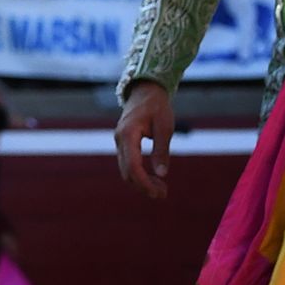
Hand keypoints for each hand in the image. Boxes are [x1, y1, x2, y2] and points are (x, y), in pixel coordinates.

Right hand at [115, 79, 173, 200]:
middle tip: (164, 194)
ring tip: (162, 188)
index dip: (145, 183)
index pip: (133, 166)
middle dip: (144, 186)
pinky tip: (154, 177)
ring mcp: (119, 143)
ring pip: (126, 171)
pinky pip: (128, 164)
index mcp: (128, 134)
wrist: (145, 91)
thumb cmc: (157, 107)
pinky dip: (139, 174)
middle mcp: (119, 140)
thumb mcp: (164, 127)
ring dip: (142, 182)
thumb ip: (161, 150)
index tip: (159, 193)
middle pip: (127, 172)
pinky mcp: (123, 144)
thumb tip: (162, 174)